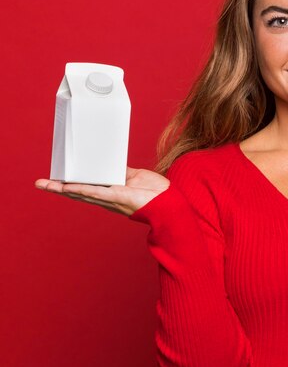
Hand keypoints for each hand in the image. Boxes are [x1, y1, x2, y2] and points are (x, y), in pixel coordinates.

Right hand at [33, 166, 169, 216]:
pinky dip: (80, 189)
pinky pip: (94, 192)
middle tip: (40, 184)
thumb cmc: (155, 192)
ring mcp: (109, 198)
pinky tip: (67, 187)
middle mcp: (107, 198)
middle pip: (77, 191)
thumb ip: (122, 171)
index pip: (86, 187)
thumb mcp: (135, 176)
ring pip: (81, 193)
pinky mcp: (115, 197)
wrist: (167, 203)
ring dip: (62, 189)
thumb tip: (114, 163)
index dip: (70, 184)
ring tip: (45, 186)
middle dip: (58, 188)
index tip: (56, 179)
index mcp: (110, 192)